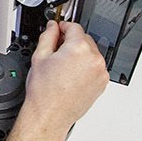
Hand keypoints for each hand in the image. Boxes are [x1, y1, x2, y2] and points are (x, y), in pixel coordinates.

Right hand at [21, 20, 108, 137]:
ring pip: (91, 53)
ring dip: (79, 54)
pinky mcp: (102, 83)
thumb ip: (48, 36)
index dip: (63, 26)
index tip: (59, 28)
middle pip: (84, 39)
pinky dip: (85, 67)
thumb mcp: (40, 57)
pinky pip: (94, 67)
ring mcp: (100, 72)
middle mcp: (93, 59)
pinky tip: (70, 75)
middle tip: (56, 50)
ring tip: (63, 66)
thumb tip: (52, 27)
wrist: (50, 114)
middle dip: (71, 41)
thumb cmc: (44, 91)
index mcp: (78, 49)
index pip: (74, 27)